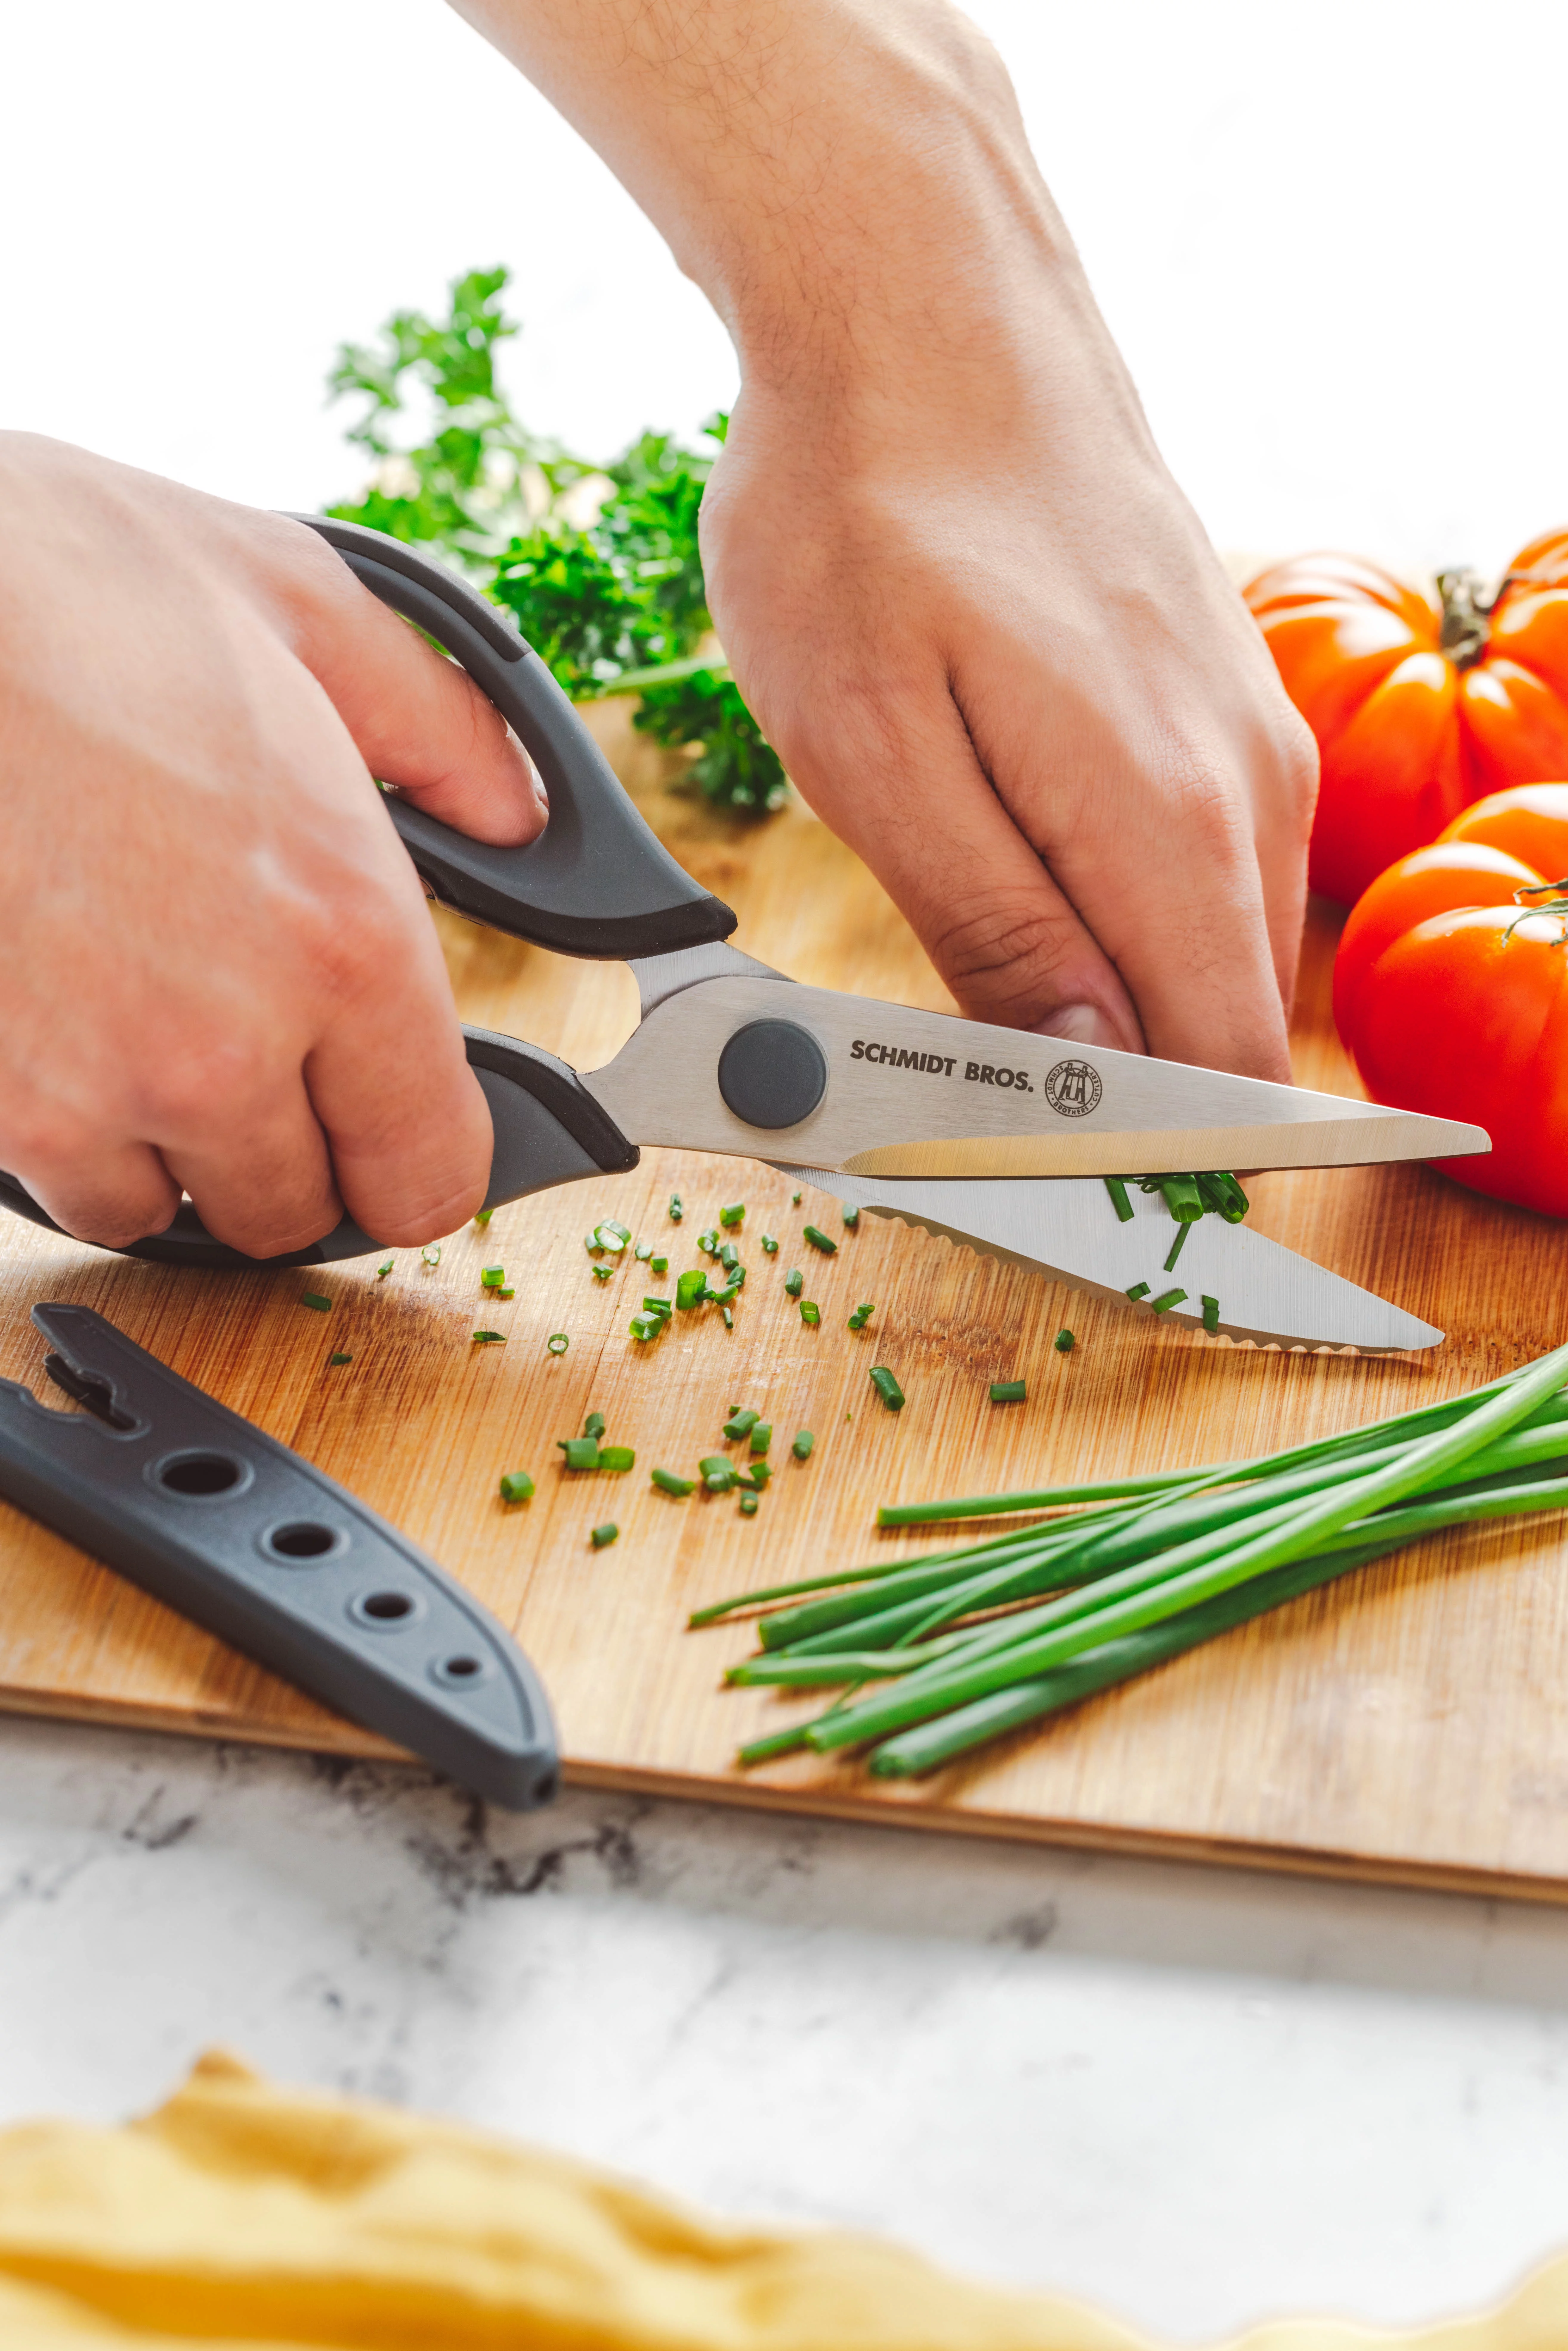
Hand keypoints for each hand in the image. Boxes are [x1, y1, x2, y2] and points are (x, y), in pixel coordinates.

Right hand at [0, 435, 545, 1254]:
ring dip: (168, 1148)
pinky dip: (64, 1133)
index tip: (395, 1122)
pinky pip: (51, 1184)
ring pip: (163, 1212)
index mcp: (341, 938)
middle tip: (257, 1042)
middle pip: (294, 1212)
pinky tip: (56, 1023)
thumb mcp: (297, 602)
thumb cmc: (56, 580)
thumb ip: (440, 725)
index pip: (427, 1175)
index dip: (417, 1157)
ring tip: (141, 1022)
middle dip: (289, 1144)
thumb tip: (518, 808)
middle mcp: (222, 1044)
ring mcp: (85, 1087)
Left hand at [456, 0, 1315, 1079]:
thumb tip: (1087, 1074)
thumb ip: (1000, 936)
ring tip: (965, 918)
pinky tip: (1010, 835)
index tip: (1031, 1161)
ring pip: (1201, 946)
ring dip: (1097, 983)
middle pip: (1220, 1025)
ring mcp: (1246, 737)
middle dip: (1105, 1084)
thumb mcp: (879, 758)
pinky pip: (1190, 859)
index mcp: (1170, 825)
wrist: (923, 312)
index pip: (1223, 1080)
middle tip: (951, 1054)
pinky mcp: (1216, 701)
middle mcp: (1248, 789)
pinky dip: (1110, 899)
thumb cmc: (867, 519)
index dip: (1139, 1160)